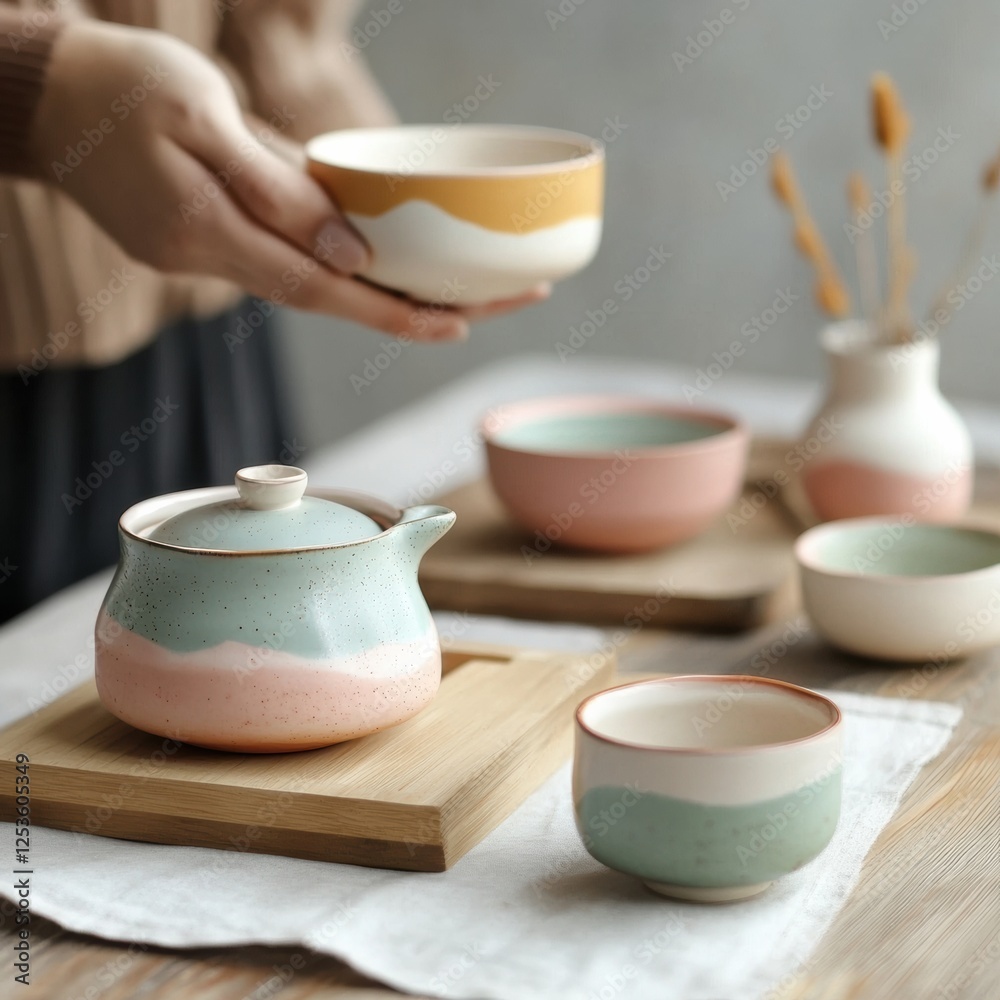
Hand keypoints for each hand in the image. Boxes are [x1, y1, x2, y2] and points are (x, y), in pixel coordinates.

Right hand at [30, 20, 546, 340]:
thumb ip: (276, 189)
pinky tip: (394, 259)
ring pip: (323, 282)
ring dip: (392, 291)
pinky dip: (351, 263)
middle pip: (340, 297)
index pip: (327, 291)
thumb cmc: (119, 89)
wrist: (49, 99)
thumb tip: (353, 247)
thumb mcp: (199, 119)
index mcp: (217, 238)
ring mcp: (220, 253)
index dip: (396, 314)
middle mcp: (224, 260)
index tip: (463, 325)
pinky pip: (298, 256)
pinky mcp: (219, 236)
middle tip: (502, 303)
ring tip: (469, 288)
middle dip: (420, 307)